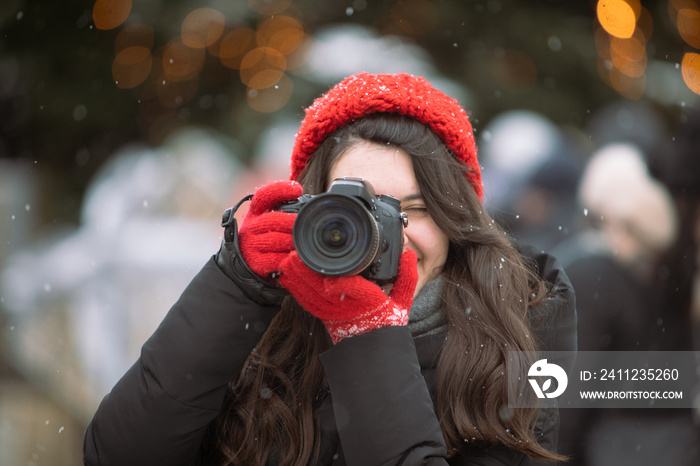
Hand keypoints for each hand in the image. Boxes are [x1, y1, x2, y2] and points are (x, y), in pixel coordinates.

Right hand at [238, 180, 302, 280]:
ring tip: (304, 242)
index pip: (264, 195)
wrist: (246, 264)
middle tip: (307, 224)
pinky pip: (274, 259)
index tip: (298, 189)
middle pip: (273, 219)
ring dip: (293, 241)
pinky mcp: (254, 261)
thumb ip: (285, 210)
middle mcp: (251, 226)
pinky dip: (287, 259)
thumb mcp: (270, 220)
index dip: (280, 190)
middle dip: (292, 222)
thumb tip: (312, 202)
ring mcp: (250, 244)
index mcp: (256, 211)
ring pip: (275, 240)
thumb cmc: (265, 238)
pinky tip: (294, 257)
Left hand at [278, 250, 417, 342]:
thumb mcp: (403, 301)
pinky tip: (287, 276)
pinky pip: (306, 303)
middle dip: (309, 273)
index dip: (343, 285)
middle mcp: (349, 309)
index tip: (331, 278)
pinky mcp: (323, 317)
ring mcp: (334, 314)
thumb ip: (407, 277)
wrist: (373, 350)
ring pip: (312, 296)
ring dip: (299, 279)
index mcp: (370, 303)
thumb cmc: (387, 322)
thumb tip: (409, 254)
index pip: (358, 292)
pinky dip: (295, 289)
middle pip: (325, 291)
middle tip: (297, 255)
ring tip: (288, 261)